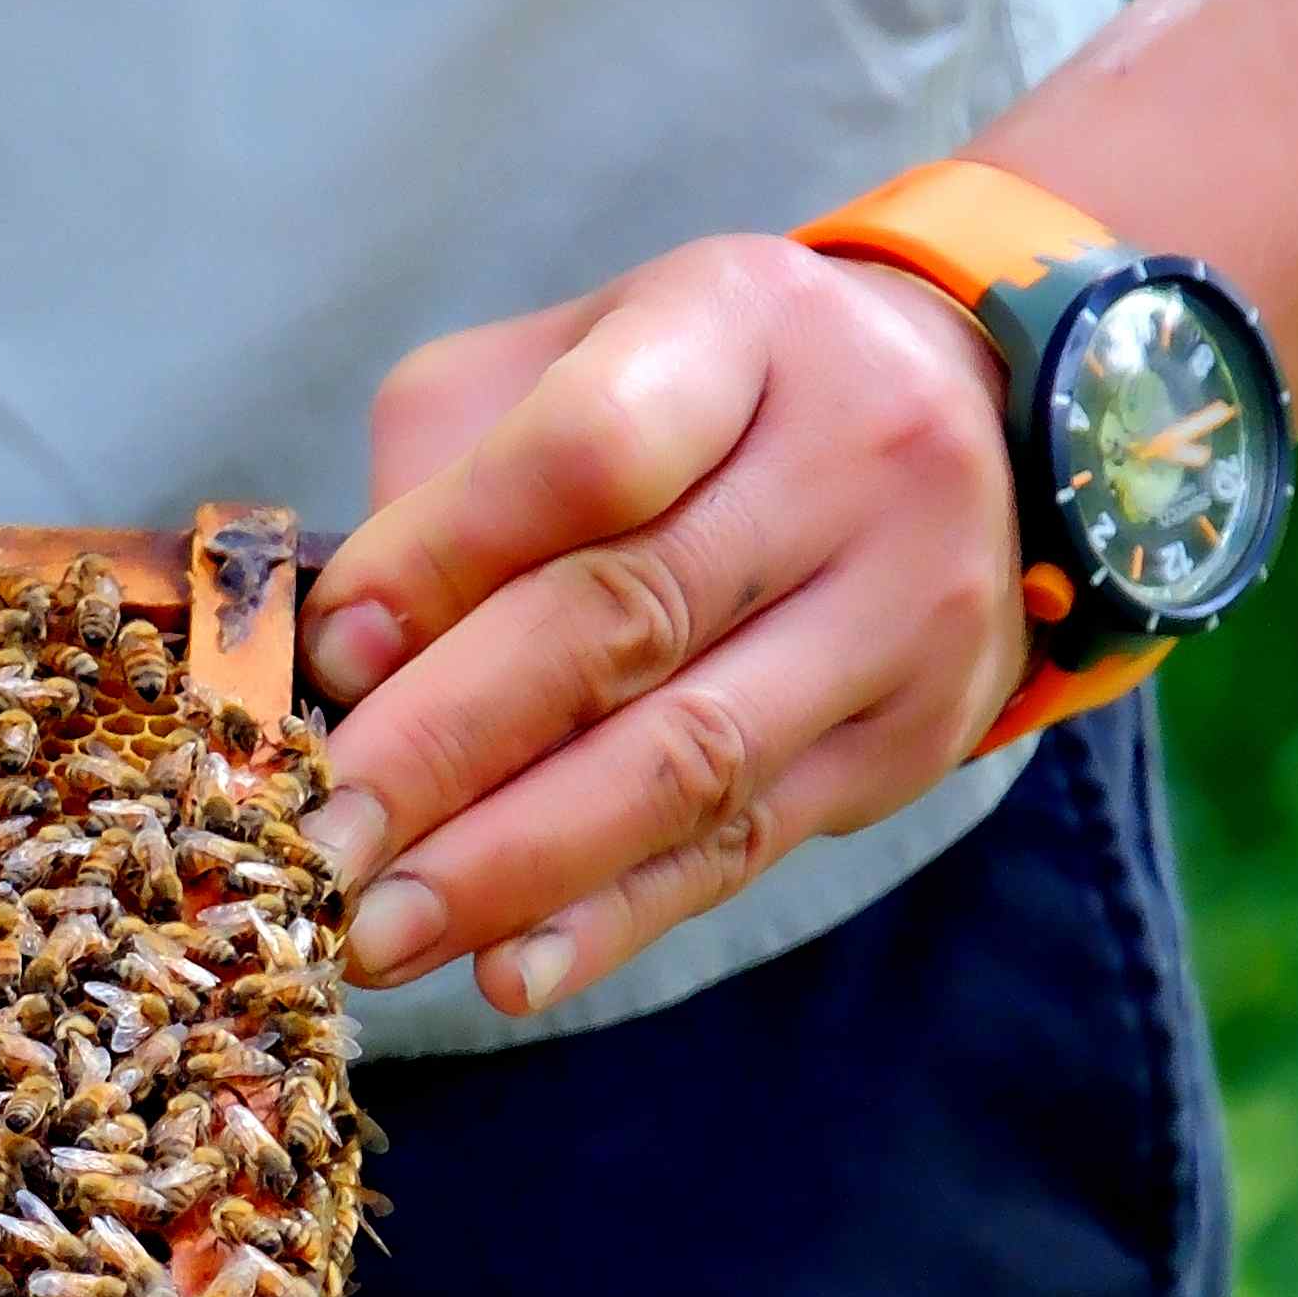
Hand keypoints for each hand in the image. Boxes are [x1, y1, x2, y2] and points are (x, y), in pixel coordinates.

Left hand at [294, 231, 1034, 1024]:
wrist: (981, 422)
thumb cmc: (706, 399)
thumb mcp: (578, 357)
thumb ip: (453, 472)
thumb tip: (347, 652)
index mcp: (739, 327)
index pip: (592, 447)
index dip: (446, 558)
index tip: (329, 656)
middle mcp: (849, 459)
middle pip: (627, 620)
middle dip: (447, 751)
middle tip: (317, 842)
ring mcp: (899, 609)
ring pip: (686, 759)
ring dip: (513, 867)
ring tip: (375, 932)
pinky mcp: (909, 741)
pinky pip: (740, 845)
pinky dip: (610, 918)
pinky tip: (506, 969)